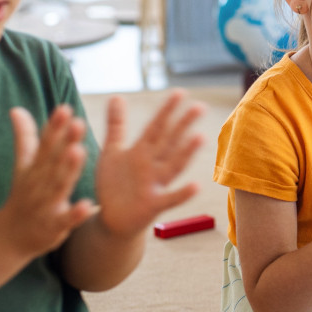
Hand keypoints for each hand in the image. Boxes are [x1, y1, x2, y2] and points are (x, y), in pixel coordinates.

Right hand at [0, 105, 95, 256]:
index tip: (64, 108)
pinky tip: (88, 205)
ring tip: (78, 151)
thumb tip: (16, 109)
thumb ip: (25, 138)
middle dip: (65, 142)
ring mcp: (45, 205)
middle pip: (53, 161)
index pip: (44, 144)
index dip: (54, 127)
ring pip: (58, 186)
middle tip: (78, 123)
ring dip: (68, 170)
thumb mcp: (22, 167)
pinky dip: (76, 213)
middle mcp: (38, 184)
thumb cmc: (22, 196)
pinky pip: (66, 219)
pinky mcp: (53, 226)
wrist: (8, 238)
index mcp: (34, 168)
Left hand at [94, 91, 204, 238]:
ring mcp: (155, 184)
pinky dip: (182, 193)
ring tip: (200, 137)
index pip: (157, 127)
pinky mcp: (153, 205)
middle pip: (170, 142)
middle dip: (183, 125)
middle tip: (200, 107)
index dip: (167, 111)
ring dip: (186, 153)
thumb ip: (116, 125)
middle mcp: (152, 165)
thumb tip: (116, 96)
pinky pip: (170, 199)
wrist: (111, 218)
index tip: (180, 92)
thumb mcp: (112, 151)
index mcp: (142, 151)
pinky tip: (196, 186)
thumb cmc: (115, 184)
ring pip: (173, 165)